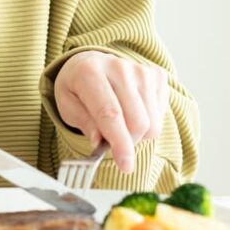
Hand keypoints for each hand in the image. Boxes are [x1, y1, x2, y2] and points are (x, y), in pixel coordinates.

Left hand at [52, 51, 169, 174]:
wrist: (91, 63)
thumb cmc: (78, 89)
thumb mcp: (68, 107)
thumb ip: (84, 123)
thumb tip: (99, 142)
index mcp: (90, 73)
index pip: (111, 114)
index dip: (120, 143)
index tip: (125, 166)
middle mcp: (119, 67)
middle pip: (137, 121)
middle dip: (128, 143)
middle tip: (114, 142)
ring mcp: (141, 70)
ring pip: (152, 122)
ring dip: (138, 134)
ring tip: (122, 125)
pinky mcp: (157, 75)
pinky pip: (161, 115)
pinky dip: (149, 122)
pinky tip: (133, 113)